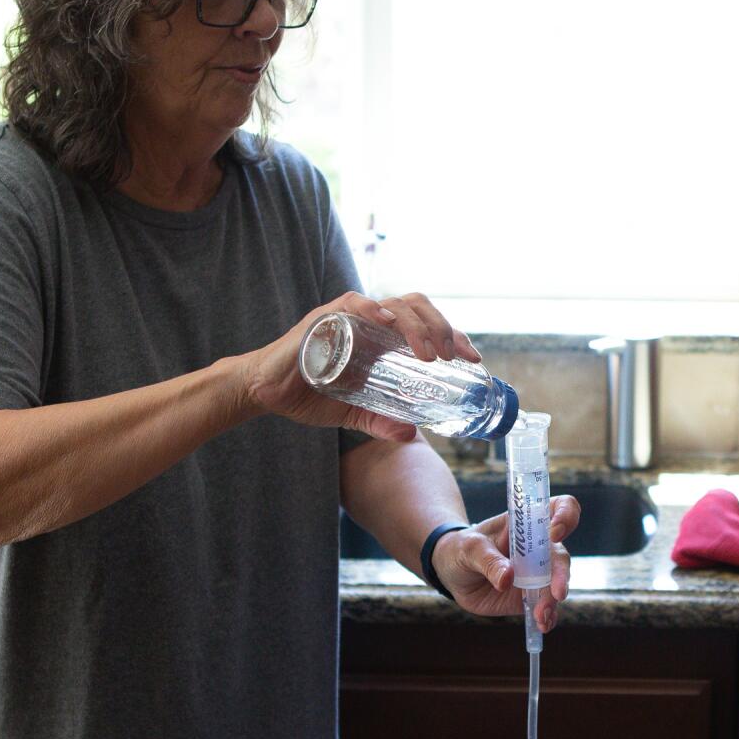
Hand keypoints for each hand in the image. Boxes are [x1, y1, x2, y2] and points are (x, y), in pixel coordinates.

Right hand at [235, 291, 483, 436]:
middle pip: (418, 308)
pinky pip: (354, 303)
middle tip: (457, 356)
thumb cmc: (308, 395)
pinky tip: (388, 321)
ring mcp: (349, 316)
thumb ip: (380, 421)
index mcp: (382, 338)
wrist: (267, 392)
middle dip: (443, 329)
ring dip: (419, 326)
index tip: (472, 358)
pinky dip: (373, 309)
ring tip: (430, 353)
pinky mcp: (325, 318)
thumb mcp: (352, 413)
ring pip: (395, 305)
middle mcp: (371, 321)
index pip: (427, 326)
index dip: (453, 337)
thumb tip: (411, 435)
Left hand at [431, 495, 580, 627]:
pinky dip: (548, 616)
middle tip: (557, 593)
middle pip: (561, 555)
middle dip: (561, 574)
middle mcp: (538, 546)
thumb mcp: (468, 548)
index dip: (565, 516)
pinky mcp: (532, 595)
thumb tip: (508, 578)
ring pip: (557, 584)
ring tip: (541, 616)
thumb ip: (488, 560)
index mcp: (527, 522)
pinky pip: (547, 606)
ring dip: (553, 600)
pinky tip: (543, 625)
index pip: (559, 508)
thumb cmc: (461, 549)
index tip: (555, 533)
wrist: (453, 574)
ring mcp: (538, 572)